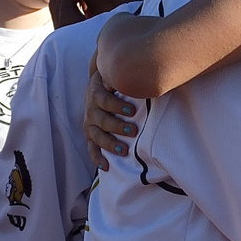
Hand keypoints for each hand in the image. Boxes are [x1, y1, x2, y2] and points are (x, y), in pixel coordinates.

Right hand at [84, 56, 135, 170]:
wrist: (99, 85)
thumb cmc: (116, 81)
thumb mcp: (118, 76)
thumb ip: (129, 76)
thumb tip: (151, 75)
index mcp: (96, 92)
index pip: (103, 99)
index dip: (116, 105)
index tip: (132, 110)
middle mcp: (91, 108)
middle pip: (101, 119)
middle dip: (117, 126)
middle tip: (133, 131)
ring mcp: (89, 123)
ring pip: (96, 135)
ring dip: (109, 144)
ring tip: (124, 150)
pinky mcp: (90, 134)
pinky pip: (91, 148)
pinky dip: (97, 157)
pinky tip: (106, 166)